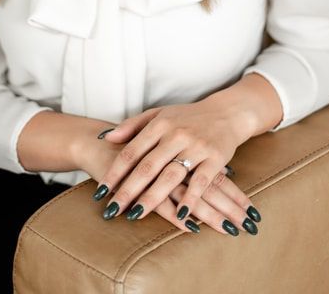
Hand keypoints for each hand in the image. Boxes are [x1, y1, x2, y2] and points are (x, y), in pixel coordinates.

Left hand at [90, 99, 259, 234]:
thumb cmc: (188, 116)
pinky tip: (180, 216)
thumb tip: (107, 137)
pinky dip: (190, 199)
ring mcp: (196, 146)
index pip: (132, 151)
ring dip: (152, 197)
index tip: (101, 191)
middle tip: (112, 210)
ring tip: (135, 215)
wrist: (226, 112)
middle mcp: (175, 135)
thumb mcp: (159, 113)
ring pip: (170, 176)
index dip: (115, 172)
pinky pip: (201, 181)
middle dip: (128, 190)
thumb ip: (132, 125)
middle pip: (147, 166)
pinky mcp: (215, 158)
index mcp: (159, 124)